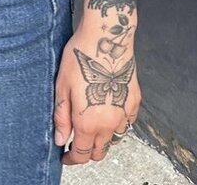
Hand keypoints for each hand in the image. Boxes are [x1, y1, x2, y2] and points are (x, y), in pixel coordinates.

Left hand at [53, 25, 140, 164]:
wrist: (106, 38)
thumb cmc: (80, 57)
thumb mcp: (62, 87)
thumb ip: (62, 117)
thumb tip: (60, 139)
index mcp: (88, 122)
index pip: (82, 154)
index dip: (72, 159)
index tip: (65, 156)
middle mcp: (109, 123)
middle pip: (100, 151)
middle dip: (87, 152)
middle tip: (76, 142)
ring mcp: (125, 113)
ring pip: (115, 140)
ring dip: (103, 140)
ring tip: (92, 128)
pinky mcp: (135, 101)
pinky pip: (128, 123)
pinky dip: (119, 125)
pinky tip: (110, 114)